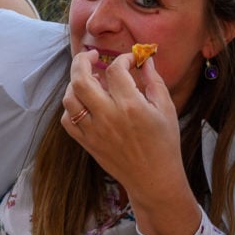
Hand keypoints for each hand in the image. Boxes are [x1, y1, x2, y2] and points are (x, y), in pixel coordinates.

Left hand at [61, 50, 200, 234]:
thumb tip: (145, 60)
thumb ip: (154, 80)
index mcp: (131, 106)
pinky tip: (84, 102)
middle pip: (81, 79)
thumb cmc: (165, 143)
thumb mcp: (166, 109)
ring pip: (69, 99)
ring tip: (88, 79)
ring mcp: (94, 131)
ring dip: (75, 83)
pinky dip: (71, 107)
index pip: (115, 70)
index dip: (121, 59)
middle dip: (82, 61)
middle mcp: (108, 116)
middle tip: (91, 56)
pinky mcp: (87, 143)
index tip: (128, 61)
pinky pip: (67, 120)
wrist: (154, 179)